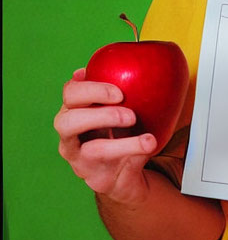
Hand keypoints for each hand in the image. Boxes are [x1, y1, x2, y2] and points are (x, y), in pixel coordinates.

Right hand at [54, 68, 156, 206]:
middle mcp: (71, 137)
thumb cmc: (124, 134)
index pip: (70, 94)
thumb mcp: (125, 109)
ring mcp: (81, 160)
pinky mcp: (97, 178)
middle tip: (125, 105)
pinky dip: (132, 150)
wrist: (129, 175)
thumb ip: (123, 88)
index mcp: (76, 113)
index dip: (90, 88)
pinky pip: (111, 165)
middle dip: (96, 109)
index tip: (117, 88)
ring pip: (89, 148)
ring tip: (138, 126)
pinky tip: (149, 142)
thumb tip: (132, 60)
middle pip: (66, 120)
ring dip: (115, 133)